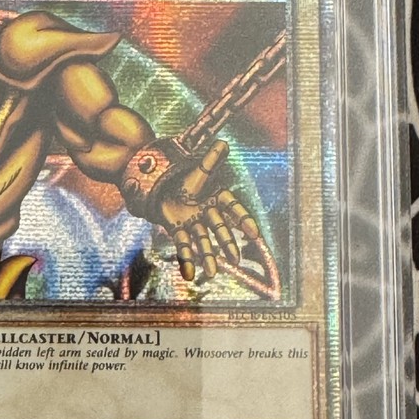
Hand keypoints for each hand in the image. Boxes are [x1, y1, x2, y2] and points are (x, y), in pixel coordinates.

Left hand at [155, 139, 260, 280]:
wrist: (163, 186)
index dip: (244, 220)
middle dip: (227, 243)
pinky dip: (186, 260)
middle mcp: (207, 213)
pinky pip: (183, 245)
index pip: (233, 209)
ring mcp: (193, 223)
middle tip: (235, 259)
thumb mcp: (198, 171)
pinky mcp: (178, 229)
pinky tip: (189, 274)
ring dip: (207, 257)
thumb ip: (210, 160)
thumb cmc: (185, 180)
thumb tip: (224, 143)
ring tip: (211, 273)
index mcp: (216, 198)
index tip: (255, 234)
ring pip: (202, 241)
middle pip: (219, 229)